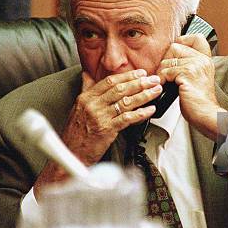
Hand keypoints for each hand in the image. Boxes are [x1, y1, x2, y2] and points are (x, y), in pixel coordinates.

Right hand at [34, 69, 161, 196]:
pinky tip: (150, 110)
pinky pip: (127, 119)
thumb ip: (85, 89)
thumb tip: (87, 74)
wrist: (72, 154)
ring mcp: (100, 117)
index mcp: (86, 97)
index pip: (109, 81)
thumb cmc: (76, 133)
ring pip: (126, 102)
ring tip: (156, 91)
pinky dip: (141, 113)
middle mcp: (92, 105)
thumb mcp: (77, 107)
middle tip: (154, 79)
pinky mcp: (107, 130)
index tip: (141, 73)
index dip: (127, 76)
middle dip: (140, 83)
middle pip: (120, 89)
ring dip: (144, 95)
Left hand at [157, 34, 224, 139]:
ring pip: (168, 60)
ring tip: (164, 82)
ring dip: (161, 72)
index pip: (196, 37)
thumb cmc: (199, 101)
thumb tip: (169, 59)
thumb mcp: (196, 78)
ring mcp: (195, 66)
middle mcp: (202, 60)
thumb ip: (188, 65)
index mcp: (205, 59)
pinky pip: (166, 71)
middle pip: (175, 46)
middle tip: (165, 73)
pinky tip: (163, 87)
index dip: (182, 42)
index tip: (175, 55)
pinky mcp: (188, 75)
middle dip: (166, 60)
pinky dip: (161, 79)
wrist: (206, 114)